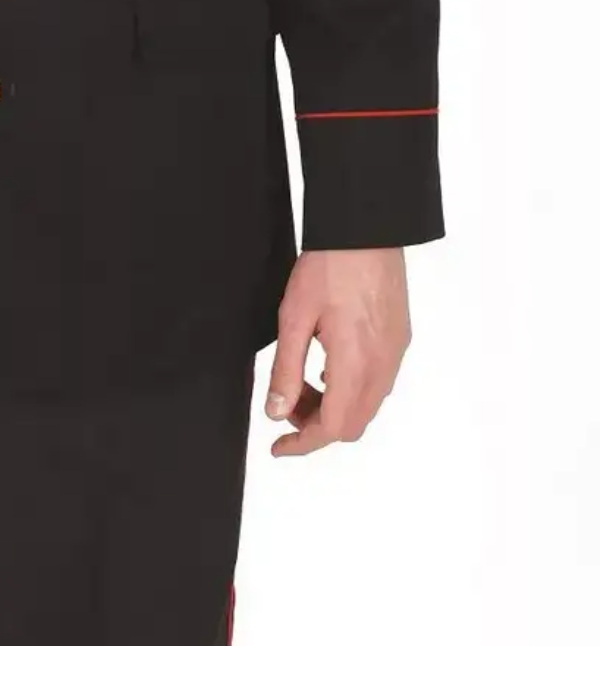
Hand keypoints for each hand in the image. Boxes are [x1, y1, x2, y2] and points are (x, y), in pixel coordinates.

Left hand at [265, 246, 409, 456]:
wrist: (367, 228)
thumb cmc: (330, 265)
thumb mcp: (294, 317)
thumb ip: (285, 369)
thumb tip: (276, 412)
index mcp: (355, 364)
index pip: (333, 428)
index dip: (303, 444)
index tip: (279, 447)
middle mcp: (383, 365)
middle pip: (353, 423)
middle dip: (317, 425)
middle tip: (286, 405)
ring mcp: (396, 352)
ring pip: (367, 404)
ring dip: (335, 406)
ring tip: (303, 381)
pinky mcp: (400, 338)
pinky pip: (379, 382)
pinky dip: (352, 388)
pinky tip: (328, 365)